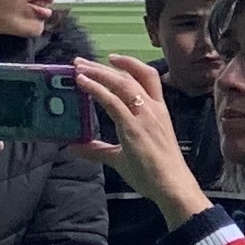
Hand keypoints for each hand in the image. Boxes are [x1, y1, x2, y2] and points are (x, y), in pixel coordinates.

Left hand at [70, 59, 200, 229]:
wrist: (171, 185)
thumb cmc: (154, 172)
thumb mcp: (122, 157)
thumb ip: (98, 150)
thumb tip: (73, 147)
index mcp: (157, 111)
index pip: (146, 78)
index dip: (129, 65)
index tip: (110, 60)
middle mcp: (153, 109)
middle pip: (131, 76)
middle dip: (105, 66)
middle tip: (81, 61)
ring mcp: (144, 116)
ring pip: (122, 83)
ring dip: (99, 72)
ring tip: (79, 68)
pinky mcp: (133, 127)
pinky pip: (113, 101)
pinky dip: (97, 89)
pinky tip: (83, 84)